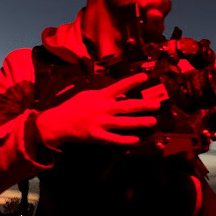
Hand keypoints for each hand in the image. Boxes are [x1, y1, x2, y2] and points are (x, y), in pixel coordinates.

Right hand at [35, 73, 160, 146]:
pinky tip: (136, 139)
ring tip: (153, 121)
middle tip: (157, 104)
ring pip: (124, 123)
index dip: (133, 81)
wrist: (58, 123)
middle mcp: (103, 108)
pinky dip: (125, 139)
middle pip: (127, 106)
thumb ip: (104, 95)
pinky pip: (114, 139)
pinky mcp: (97, 136)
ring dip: (140, 122)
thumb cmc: (74, 107)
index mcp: (100, 96)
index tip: (145, 76)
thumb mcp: (87, 95)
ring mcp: (100, 123)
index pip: (119, 86)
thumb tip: (120, 95)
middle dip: (143, 105)